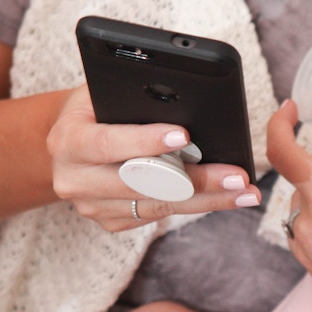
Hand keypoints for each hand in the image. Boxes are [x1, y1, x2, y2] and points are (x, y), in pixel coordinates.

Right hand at [46, 85, 261, 231]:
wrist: (71, 140)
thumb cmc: (97, 105)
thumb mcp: (103, 90)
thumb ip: (133, 95)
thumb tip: (186, 97)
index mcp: (66, 140)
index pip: (107, 142)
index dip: (144, 141)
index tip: (183, 136)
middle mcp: (73, 180)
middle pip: (141, 184)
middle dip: (194, 180)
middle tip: (236, 176)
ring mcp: (91, 206)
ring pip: (157, 206)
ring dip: (207, 200)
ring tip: (244, 191)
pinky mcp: (110, 221)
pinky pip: (159, 215)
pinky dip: (196, 205)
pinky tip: (227, 198)